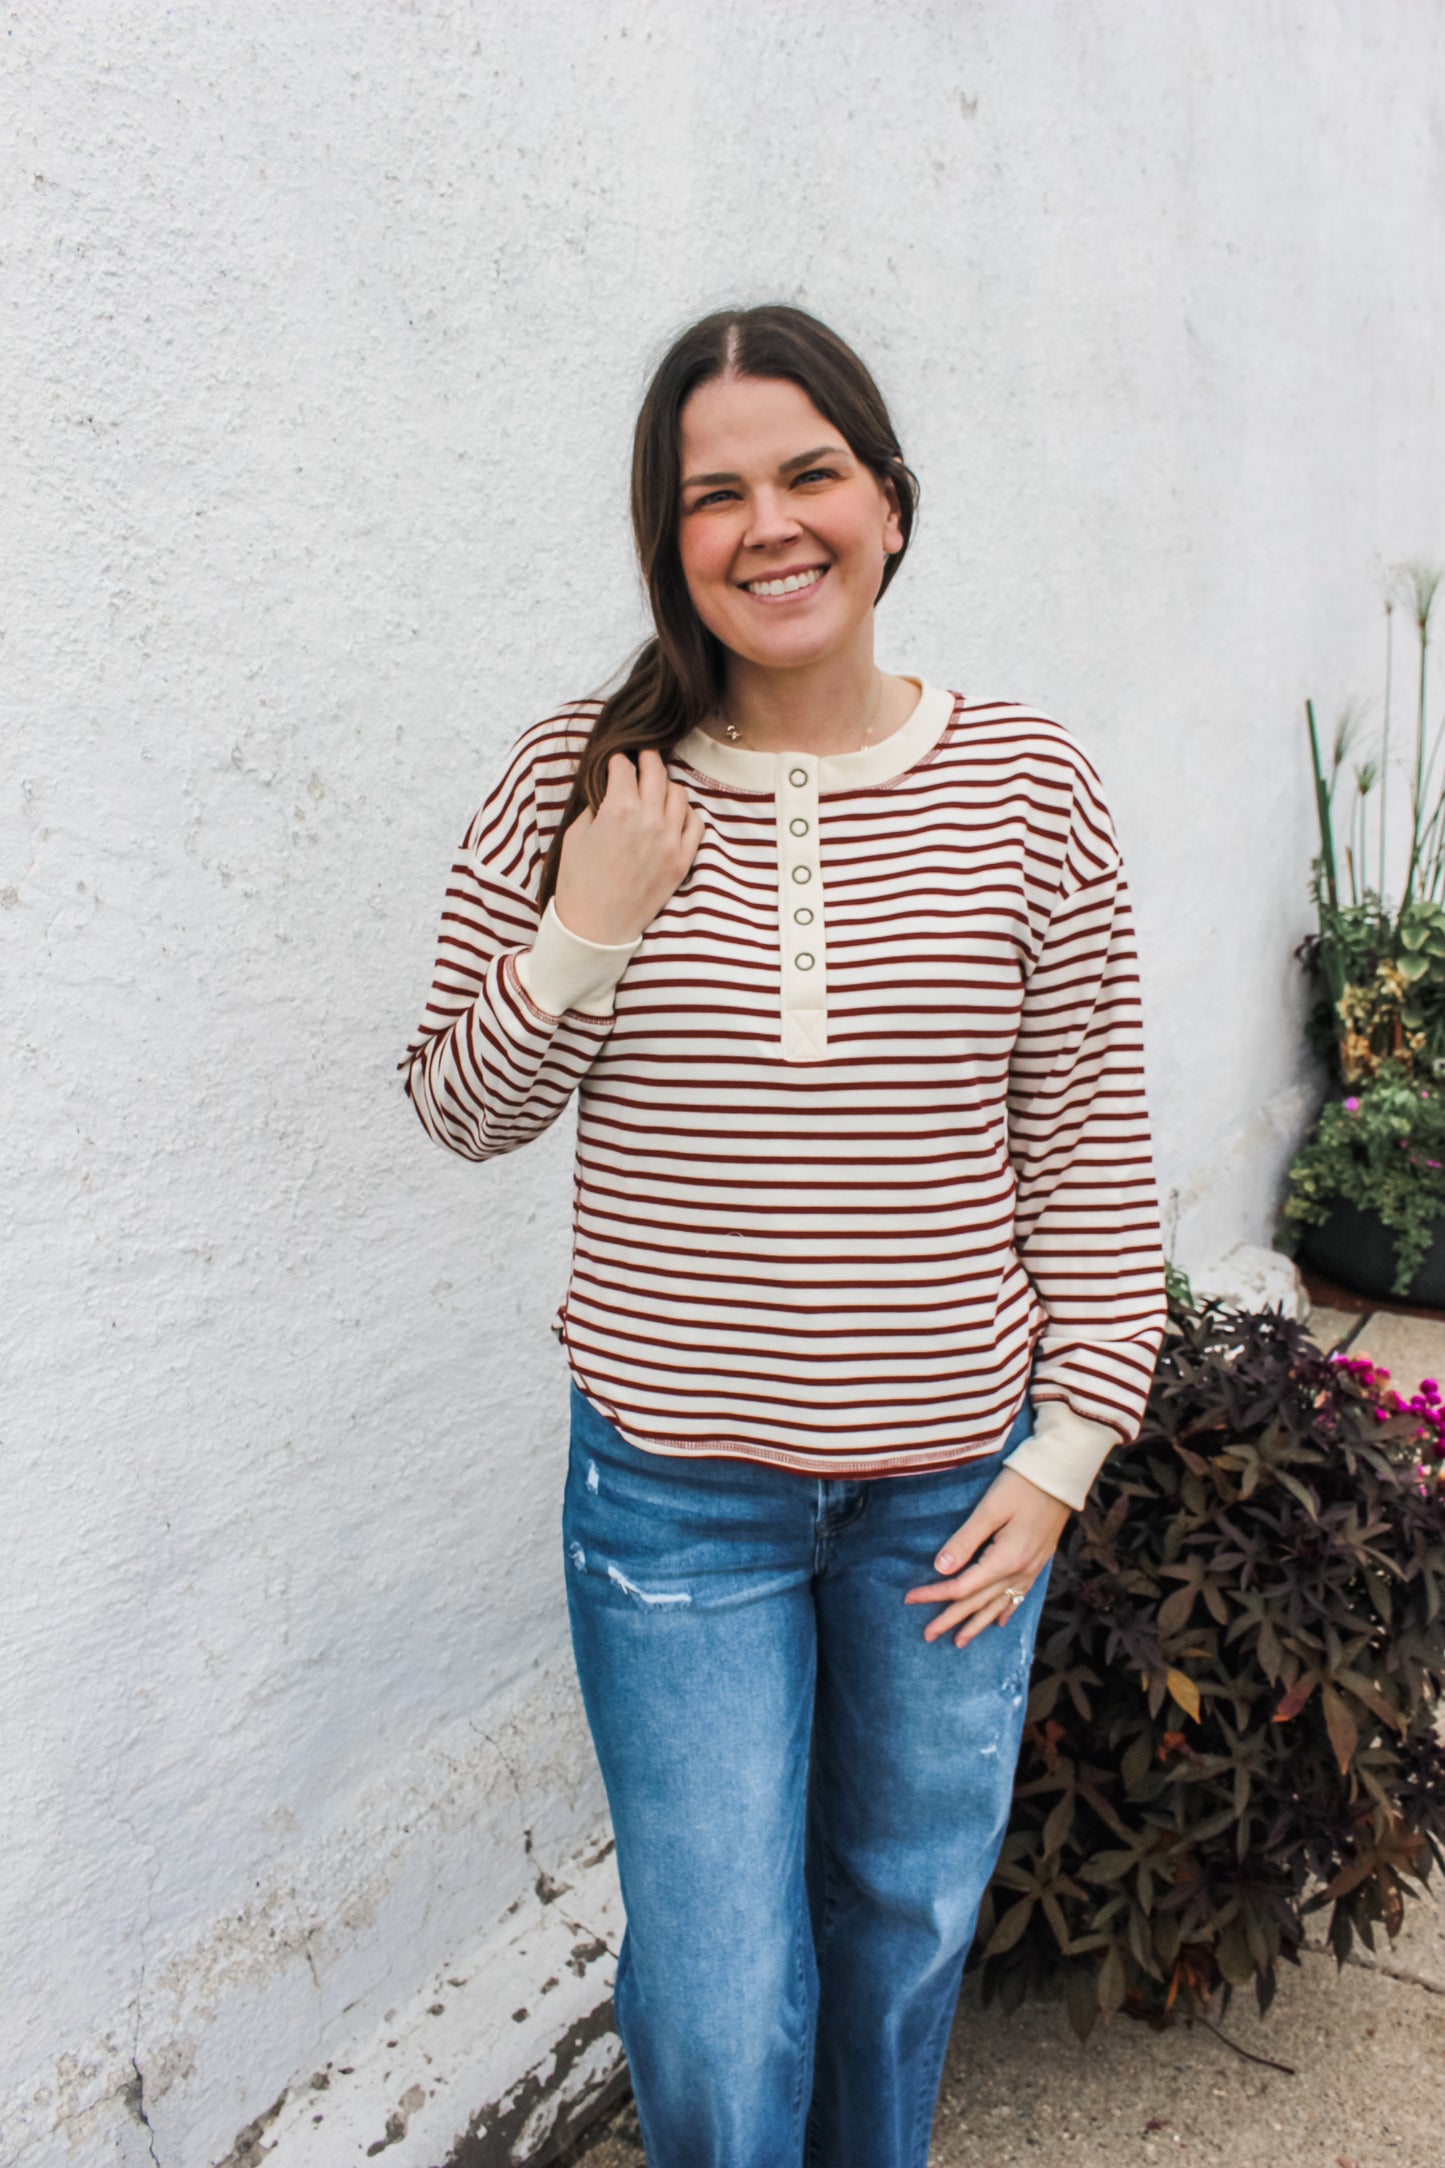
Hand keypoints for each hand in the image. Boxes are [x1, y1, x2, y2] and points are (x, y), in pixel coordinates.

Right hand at [554, 748, 705, 945]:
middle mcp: (649, 819)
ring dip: (666, 786)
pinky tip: (674, 814)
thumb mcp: (576, 834)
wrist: (595, 928)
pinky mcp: (682, 861)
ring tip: (657, 787)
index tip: (616, 760)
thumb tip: (609, 791)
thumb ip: (596, 806)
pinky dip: (686, 813)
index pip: (624, 768)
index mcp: (619, 809)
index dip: (617, 761)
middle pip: (656, 772)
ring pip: (679, 794)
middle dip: (647, 759)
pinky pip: (696, 823)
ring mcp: (670, 840)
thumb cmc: (578, 882)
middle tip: (643, 755)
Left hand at [904, 1467, 1069, 1647]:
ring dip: (977, 1623)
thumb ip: (965, 1540)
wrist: (1061, 1475)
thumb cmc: (1022, 1484)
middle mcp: (1019, 1570)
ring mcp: (1031, 1568)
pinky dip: (1005, 1610)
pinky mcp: (1038, 1560)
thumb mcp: (990, 1508)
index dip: (934, 1594)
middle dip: (951, 1619)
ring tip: (959, 1641)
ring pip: (999, 1605)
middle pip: (979, 1602)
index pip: (962, 1587)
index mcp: (1005, 1559)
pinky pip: (1019, 1596)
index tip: (909, 1599)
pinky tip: (998, 1621)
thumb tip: (940, 1569)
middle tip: (928, 1635)